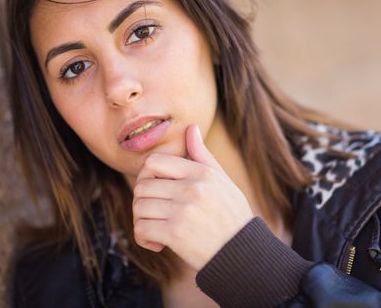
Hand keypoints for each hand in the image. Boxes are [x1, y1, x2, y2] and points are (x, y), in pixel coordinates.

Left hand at [132, 124, 253, 270]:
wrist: (241, 251)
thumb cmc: (231, 214)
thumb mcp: (221, 180)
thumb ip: (202, 155)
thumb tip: (191, 128)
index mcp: (201, 173)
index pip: (154, 162)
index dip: (146, 175)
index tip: (154, 188)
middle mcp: (191, 188)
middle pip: (142, 185)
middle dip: (143, 200)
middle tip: (154, 211)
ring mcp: (182, 210)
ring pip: (139, 207)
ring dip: (142, 220)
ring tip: (156, 226)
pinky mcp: (175, 233)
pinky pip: (141, 228)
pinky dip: (143, 237)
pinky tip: (157, 242)